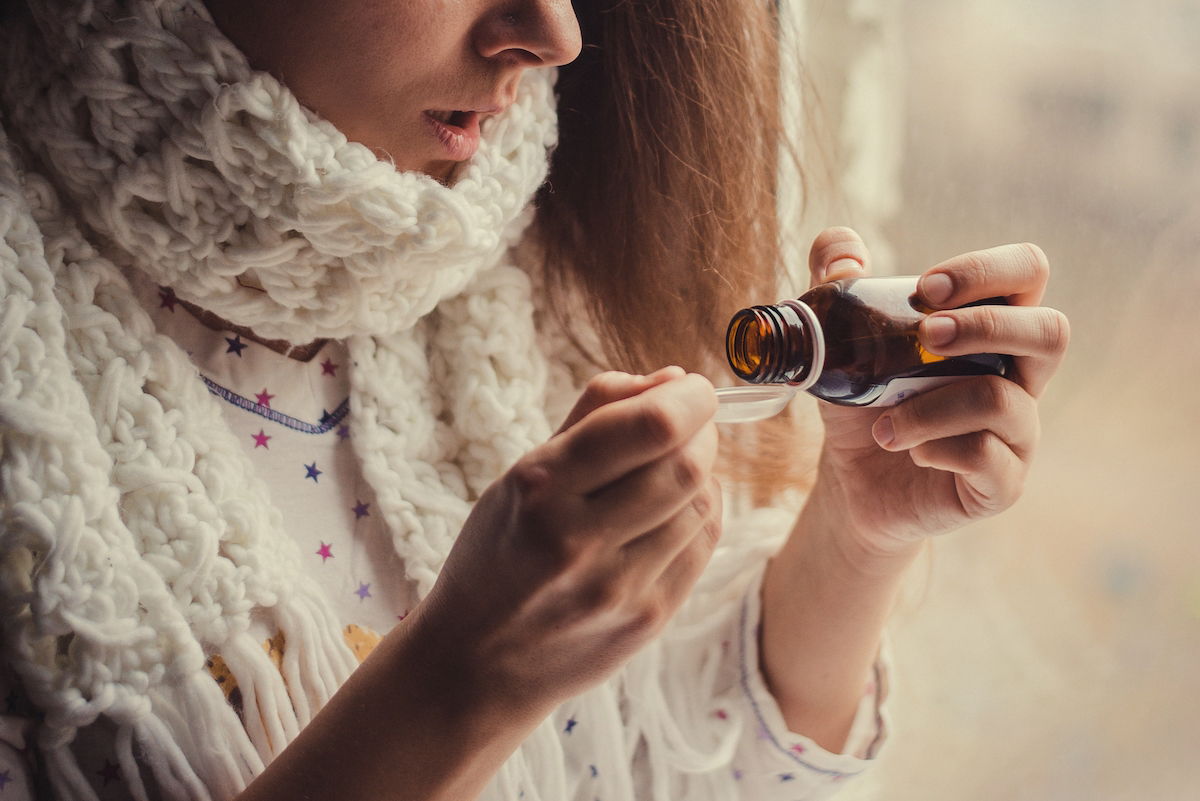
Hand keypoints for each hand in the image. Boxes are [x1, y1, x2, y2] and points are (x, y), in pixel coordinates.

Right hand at [414, 367, 722, 716]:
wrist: (475, 662)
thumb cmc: (499, 553)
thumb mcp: (522, 473)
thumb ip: (596, 415)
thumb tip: (674, 378)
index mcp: (541, 488)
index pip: (650, 427)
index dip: (689, 397)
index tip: (692, 389)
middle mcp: (579, 539)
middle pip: (687, 466)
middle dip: (700, 433)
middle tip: (687, 428)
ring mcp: (617, 587)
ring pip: (703, 505)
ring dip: (701, 475)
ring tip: (670, 472)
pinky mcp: (646, 620)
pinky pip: (703, 546)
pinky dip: (699, 515)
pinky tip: (672, 512)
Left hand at [804, 227, 1069, 555]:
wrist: (854, 482)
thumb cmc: (863, 403)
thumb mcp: (839, 343)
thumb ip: (837, 288)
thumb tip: (839, 246)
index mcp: (991, 329)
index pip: (1027, 273)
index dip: (987, 270)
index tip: (927, 288)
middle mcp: (1019, 376)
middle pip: (1052, 331)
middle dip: (985, 326)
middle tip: (926, 337)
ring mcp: (1018, 432)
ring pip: (1001, 401)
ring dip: (929, 407)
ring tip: (883, 425)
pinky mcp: (1002, 482)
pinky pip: (985, 457)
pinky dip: (936, 450)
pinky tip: (909, 452)